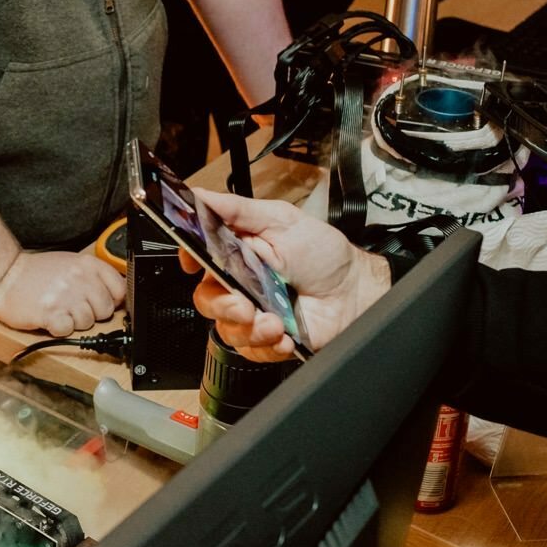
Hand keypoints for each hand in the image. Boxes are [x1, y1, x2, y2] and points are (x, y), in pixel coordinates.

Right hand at [0, 250, 125, 336]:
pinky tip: (50, 318)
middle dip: (92, 313)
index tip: (101, 303)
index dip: (111, 300)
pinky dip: (59, 329)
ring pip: (87, 323)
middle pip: (105, 310)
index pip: (119, 289)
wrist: (3, 276)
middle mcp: (79, 279)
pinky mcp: (51, 314)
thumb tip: (116, 295)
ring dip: (73, 322)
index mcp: (87, 264)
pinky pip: (68, 331)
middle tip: (73, 307)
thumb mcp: (69, 263)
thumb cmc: (35, 272)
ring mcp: (66, 296)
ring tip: (59, 310)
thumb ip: (93, 276)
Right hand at [178, 191, 391, 360]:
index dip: (189, 260)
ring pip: (227, 330)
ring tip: (273, 322)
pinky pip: (252, 351)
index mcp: (236, 253)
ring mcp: (254, 314)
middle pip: (207, 300)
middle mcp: (240, 285)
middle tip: (243, 304)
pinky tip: (284, 336)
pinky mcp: (269, 340)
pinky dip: (267, 346)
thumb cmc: (323, 253)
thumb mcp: (280, 220)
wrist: (357, 289)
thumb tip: (199, 194)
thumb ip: (237, 210)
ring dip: (248, 329)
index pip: (198, 257)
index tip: (192, 264)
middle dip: (222, 305)